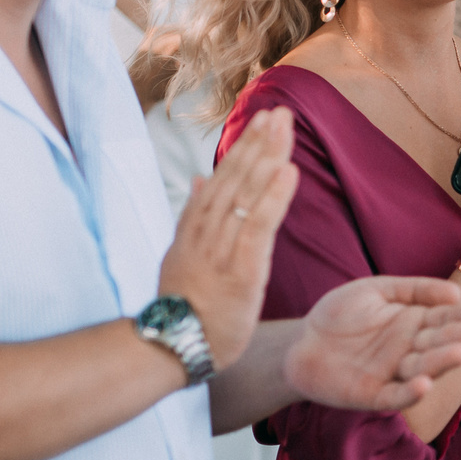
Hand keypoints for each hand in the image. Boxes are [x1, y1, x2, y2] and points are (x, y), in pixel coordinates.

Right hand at [159, 107, 299, 371]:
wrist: (172, 347)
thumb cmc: (184, 308)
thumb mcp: (180, 256)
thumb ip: (192, 216)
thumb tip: (198, 179)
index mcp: (192, 230)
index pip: (220, 180)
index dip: (241, 150)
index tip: (260, 122)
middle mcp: (205, 233)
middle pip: (232, 179)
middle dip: (256, 143)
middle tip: (278, 112)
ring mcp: (220, 250)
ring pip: (244, 195)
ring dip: (266, 158)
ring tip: (284, 128)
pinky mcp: (240, 271)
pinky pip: (258, 226)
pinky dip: (273, 197)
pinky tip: (288, 172)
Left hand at [280, 276, 460, 411]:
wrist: (299, 342)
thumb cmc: (338, 314)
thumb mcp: (377, 289)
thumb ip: (414, 289)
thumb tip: (456, 293)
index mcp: (413, 324)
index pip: (442, 320)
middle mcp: (408, 351)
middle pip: (437, 344)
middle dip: (459, 339)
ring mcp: (392, 374)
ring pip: (422, 369)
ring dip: (442, 363)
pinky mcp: (373, 396)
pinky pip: (395, 397)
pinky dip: (410, 394)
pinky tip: (424, 384)